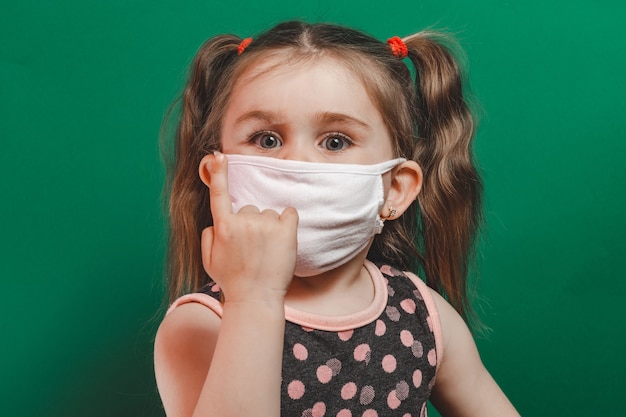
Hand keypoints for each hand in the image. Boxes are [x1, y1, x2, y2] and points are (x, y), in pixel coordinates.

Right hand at [199, 152, 298, 302]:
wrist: (256, 299)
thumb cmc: (232, 281)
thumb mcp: (208, 260)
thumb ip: (208, 236)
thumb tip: (216, 222)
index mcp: (223, 227)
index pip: (219, 194)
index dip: (218, 173)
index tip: (218, 155)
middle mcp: (243, 221)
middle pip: (249, 209)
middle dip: (251, 224)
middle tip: (253, 250)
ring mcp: (266, 224)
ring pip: (269, 214)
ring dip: (269, 228)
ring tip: (267, 252)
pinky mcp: (286, 230)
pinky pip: (289, 213)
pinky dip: (288, 223)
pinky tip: (283, 240)